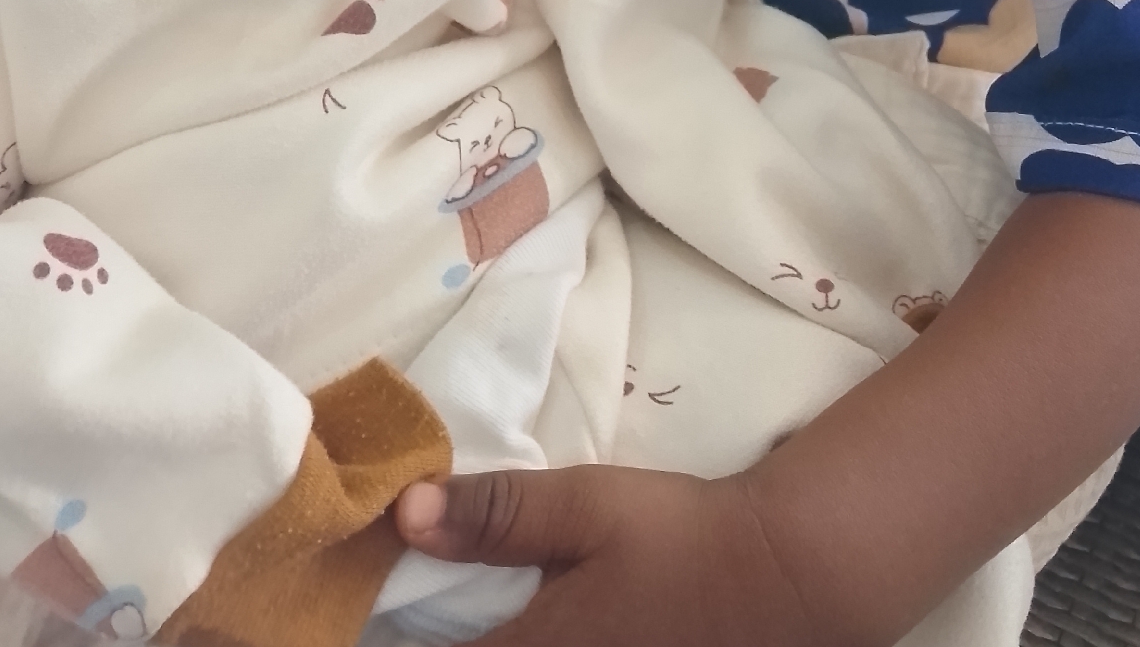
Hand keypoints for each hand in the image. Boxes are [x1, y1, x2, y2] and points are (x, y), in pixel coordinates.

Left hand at [395, 466, 816, 646]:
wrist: (778, 577)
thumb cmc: (677, 538)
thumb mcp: (587, 506)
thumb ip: (497, 513)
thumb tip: (404, 511)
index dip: (397, 637)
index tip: (361, 609)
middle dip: (440, 636)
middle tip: (411, 605)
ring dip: (480, 636)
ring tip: (467, 613)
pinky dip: (517, 638)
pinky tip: (520, 618)